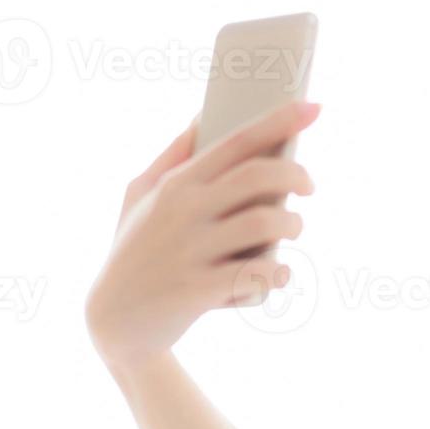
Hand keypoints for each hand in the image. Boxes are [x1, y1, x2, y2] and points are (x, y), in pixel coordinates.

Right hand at [84, 99, 320, 372]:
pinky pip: (259, 273)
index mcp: (176, 183)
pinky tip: (279, 273)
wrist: (115, 321)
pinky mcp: (198, 290)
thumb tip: (203, 115)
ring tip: (292, 230)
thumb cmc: (135, 249)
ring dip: (293, 225)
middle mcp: (183, 212)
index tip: (313, 106)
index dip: (279, 120)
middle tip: (309, 186)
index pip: (236, 141)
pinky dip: (280, 272)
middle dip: (297, 176)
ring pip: (267, 223)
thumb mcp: (139, 195)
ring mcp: (190, 251)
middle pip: (259, 177)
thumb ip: (173, 156)